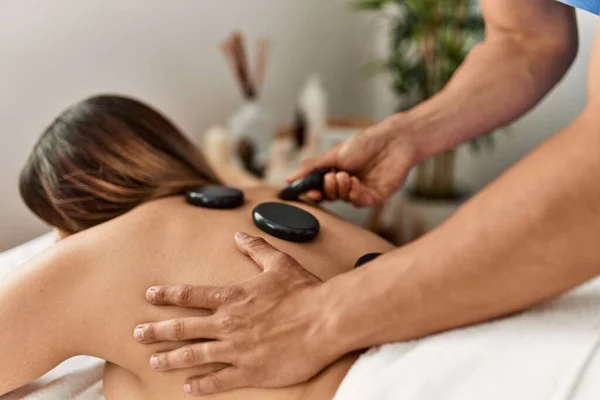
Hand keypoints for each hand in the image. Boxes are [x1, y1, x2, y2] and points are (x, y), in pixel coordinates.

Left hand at [134, 233, 338, 395]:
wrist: (325, 320)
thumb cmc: (304, 291)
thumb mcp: (278, 263)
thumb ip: (256, 248)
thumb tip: (239, 234)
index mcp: (233, 297)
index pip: (191, 295)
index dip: (167, 294)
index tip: (150, 295)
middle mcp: (228, 323)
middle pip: (183, 327)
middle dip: (157, 330)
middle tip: (137, 334)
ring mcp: (236, 349)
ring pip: (194, 355)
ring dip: (170, 358)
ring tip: (153, 361)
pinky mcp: (250, 371)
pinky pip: (218, 380)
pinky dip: (201, 385)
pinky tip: (188, 387)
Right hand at [289, 115, 417, 206]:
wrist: (393, 141)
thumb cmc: (366, 143)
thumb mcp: (333, 154)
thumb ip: (311, 166)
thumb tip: (289, 178)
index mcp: (336, 171)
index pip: (319, 187)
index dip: (312, 191)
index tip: (308, 191)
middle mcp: (347, 183)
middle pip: (329, 196)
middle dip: (327, 188)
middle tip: (331, 176)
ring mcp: (361, 190)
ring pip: (342, 199)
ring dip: (340, 188)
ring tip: (346, 175)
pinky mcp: (375, 196)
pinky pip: (358, 202)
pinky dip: (354, 193)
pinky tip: (355, 182)